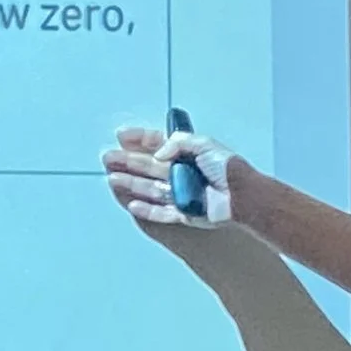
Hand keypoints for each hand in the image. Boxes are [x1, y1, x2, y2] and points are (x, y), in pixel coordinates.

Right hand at [102, 125, 237, 228]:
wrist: (242, 197)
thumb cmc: (227, 169)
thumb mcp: (204, 144)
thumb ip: (178, 143)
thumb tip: (157, 155)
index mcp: (187, 154)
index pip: (159, 144)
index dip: (140, 140)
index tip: (121, 137)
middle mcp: (182, 173)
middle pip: (149, 167)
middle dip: (128, 162)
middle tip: (108, 159)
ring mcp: (182, 194)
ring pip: (150, 189)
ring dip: (131, 184)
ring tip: (113, 179)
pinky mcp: (184, 214)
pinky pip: (161, 212)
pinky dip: (146, 209)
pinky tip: (132, 204)